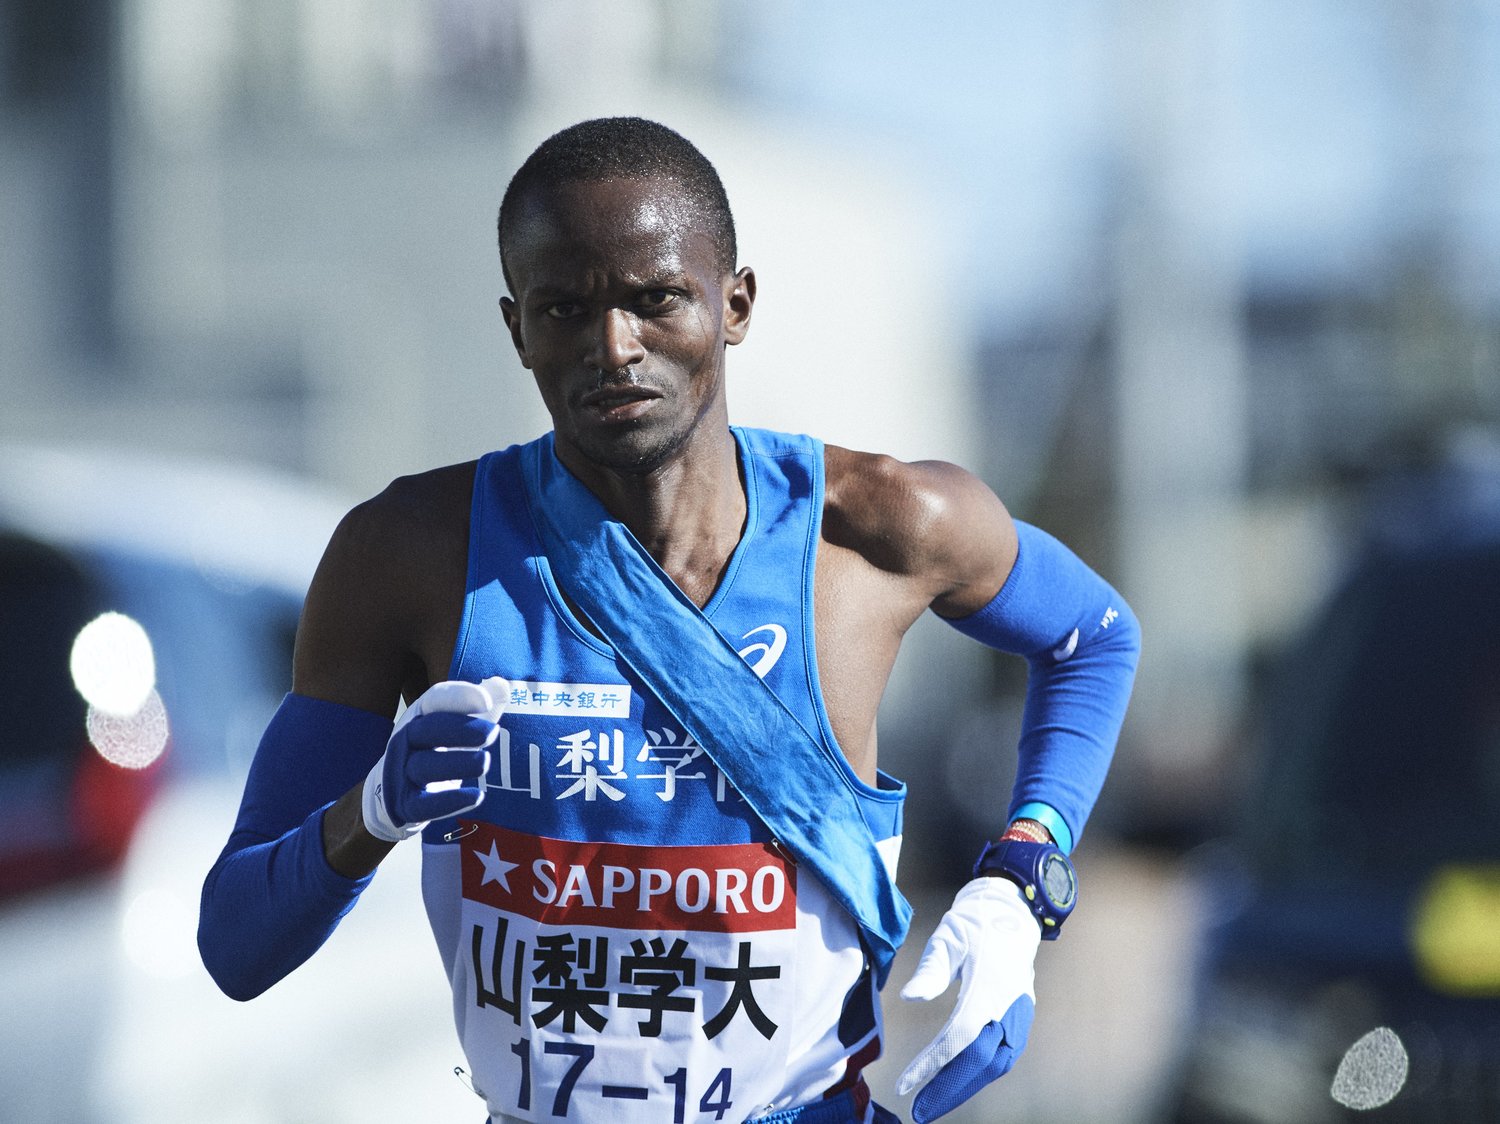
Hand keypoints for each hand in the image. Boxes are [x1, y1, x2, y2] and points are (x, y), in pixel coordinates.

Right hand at [360, 680, 503, 842]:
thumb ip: (481, 707)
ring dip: (457, 764)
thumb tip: (502, 686)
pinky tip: (477, 796)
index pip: (435, 700)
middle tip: (493, 732)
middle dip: (461, 730)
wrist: (393, 789)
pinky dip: (450, 802)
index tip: (487, 701)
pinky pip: (424, 805)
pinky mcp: (405, 805)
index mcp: (419, 716)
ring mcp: (402, 773)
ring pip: (424, 766)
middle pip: (428, 730)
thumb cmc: (434, 749)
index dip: (459, 697)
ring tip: (485, 761)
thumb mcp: (455, 725)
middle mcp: (405, 741)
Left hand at [895, 876, 1041, 1121]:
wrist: (1013, 911)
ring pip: (997, 1064)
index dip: (933, 1065)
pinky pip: (1003, 1055)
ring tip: (934, 1100)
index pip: (959, 1037)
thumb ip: (930, 970)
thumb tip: (909, 998)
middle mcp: (1010, 1006)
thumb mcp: (947, 937)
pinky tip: (957, 1080)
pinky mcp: (1021, 1017)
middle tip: (918, 1110)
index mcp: (990, 986)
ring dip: (966, 1086)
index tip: (906, 1085)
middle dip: (949, 1089)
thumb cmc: (975, 922)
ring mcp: (1020, 1014)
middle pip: (981, 1061)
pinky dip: (981, 1073)